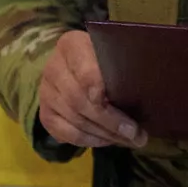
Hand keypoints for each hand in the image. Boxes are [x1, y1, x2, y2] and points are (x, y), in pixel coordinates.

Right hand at [38, 29, 147, 149]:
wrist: (82, 67)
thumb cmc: (108, 61)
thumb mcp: (116, 56)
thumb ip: (124, 69)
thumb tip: (142, 97)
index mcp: (72, 46)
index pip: (82, 69)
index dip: (96, 86)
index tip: (112, 101)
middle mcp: (53, 68)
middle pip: (77, 100)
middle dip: (109, 121)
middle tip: (135, 134)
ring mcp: (46, 92)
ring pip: (72, 119)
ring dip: (103, 134)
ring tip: (127, 140)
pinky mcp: (45, 112)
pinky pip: (63, 133)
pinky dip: (87, 140)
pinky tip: (106, 140)